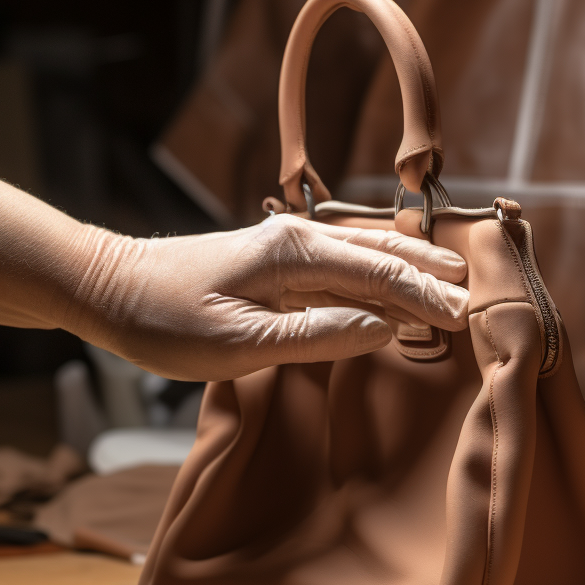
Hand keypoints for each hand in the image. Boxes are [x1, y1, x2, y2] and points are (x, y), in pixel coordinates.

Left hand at [66, 214, 468, 381]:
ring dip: (411, 273)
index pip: (380, 273)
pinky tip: (394, 294)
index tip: (466, 319)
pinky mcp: (278, 265)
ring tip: (452, 290)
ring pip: (367, 254)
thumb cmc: (164, 320)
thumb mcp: (239, 342)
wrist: (108, 288)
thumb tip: (383, 327)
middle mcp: (299, 242)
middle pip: (383, 252)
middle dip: (432, 276)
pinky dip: (379, 280)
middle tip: (477, 300)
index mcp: (295, 255)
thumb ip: (316, 334)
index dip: (426, 297)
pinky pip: (344, 268)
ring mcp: (289, 250)